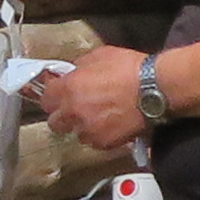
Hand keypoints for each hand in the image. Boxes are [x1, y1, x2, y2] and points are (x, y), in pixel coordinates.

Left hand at [34, 45, 150, 154]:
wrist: (154, 90)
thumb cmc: (130, 69)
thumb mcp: (100, 56)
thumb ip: (81, 67)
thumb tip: (74, 72)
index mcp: (69, 88)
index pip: (46, 99)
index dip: (53, 96)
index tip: (59, 94)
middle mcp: (73, 112)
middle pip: (55, 122)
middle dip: (63, 116)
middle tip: (75, 109)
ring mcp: (88, 130)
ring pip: (76, 134)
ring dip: (83, 127)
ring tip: (99, 117)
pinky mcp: (104, 143)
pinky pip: (95, 142)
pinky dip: (100, 135)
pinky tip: (112, 125)